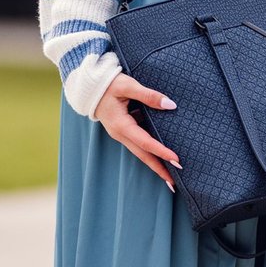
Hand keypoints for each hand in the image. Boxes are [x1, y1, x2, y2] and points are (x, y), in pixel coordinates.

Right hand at [95, 73, 181, 191]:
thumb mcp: (128, 85)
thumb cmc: (108, 83)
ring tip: (170, 176)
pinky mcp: (123, 130)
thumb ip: (149, 95)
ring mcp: (121, 134)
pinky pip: (138, 144)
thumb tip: (171, 105)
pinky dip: (150, 152)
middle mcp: (120, 134)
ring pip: (140, 152)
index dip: (161, 151)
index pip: (145, 142)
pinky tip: (160, 156)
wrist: (88, 86)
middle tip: (175, 182)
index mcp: (121, 125)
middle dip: (159, 169)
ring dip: (155, 163)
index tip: (176, 160)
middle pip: (142, 155)